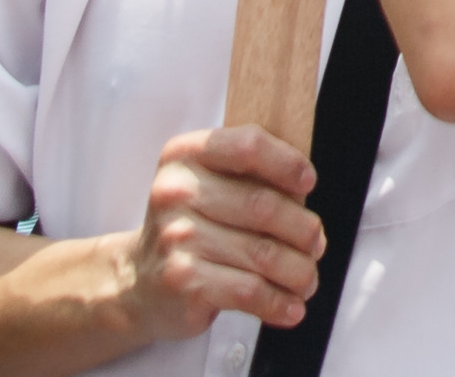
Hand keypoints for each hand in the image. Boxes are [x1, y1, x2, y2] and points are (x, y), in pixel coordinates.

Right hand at [119, 125, 325, 340]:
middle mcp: (176, 192)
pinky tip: (291, 308)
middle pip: (264, 206)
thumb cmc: (191, 227)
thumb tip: (308, 208)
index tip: (308, 183)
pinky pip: (248, 291)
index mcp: (187, 155)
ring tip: (308, 280)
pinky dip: (278, 302)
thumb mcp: (209, 186)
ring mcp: (176, 237)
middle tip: (316, 245)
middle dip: (304, 230)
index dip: (287, 163)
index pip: (248, 145)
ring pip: (263, 253)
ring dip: (299, 271)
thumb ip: (252, 180)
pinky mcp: (182, 280)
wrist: (138, 281)